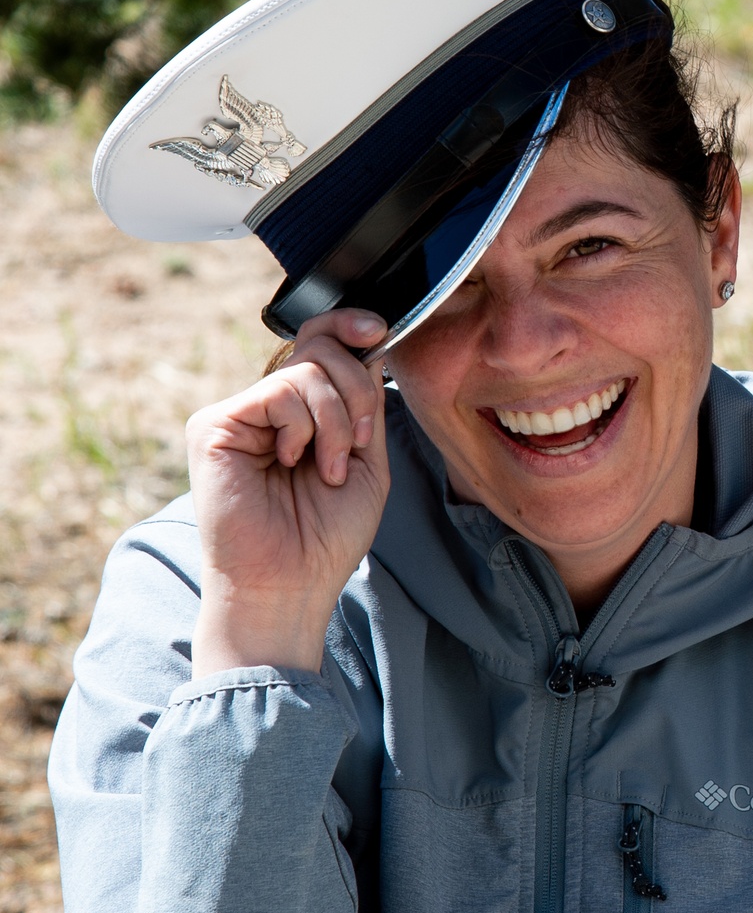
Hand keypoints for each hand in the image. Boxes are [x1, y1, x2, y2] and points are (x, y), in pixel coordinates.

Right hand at [187, 310, 390, 675]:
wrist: (291, 585)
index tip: (378, 331)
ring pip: (307, 368)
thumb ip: (365, 402)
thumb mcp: (366, 459)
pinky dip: (305, 428)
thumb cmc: (326, 537)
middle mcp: (265, 409)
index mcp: (299, 416)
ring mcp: (237, 415)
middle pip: (319, 347)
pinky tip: (294, 462)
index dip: (348, 326)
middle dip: (357, 392)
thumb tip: (368, 343)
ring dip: (338, 421)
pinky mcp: (214, 425)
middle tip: (358, 441)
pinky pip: (280, 390)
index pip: (320, 346)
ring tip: (327, 468)